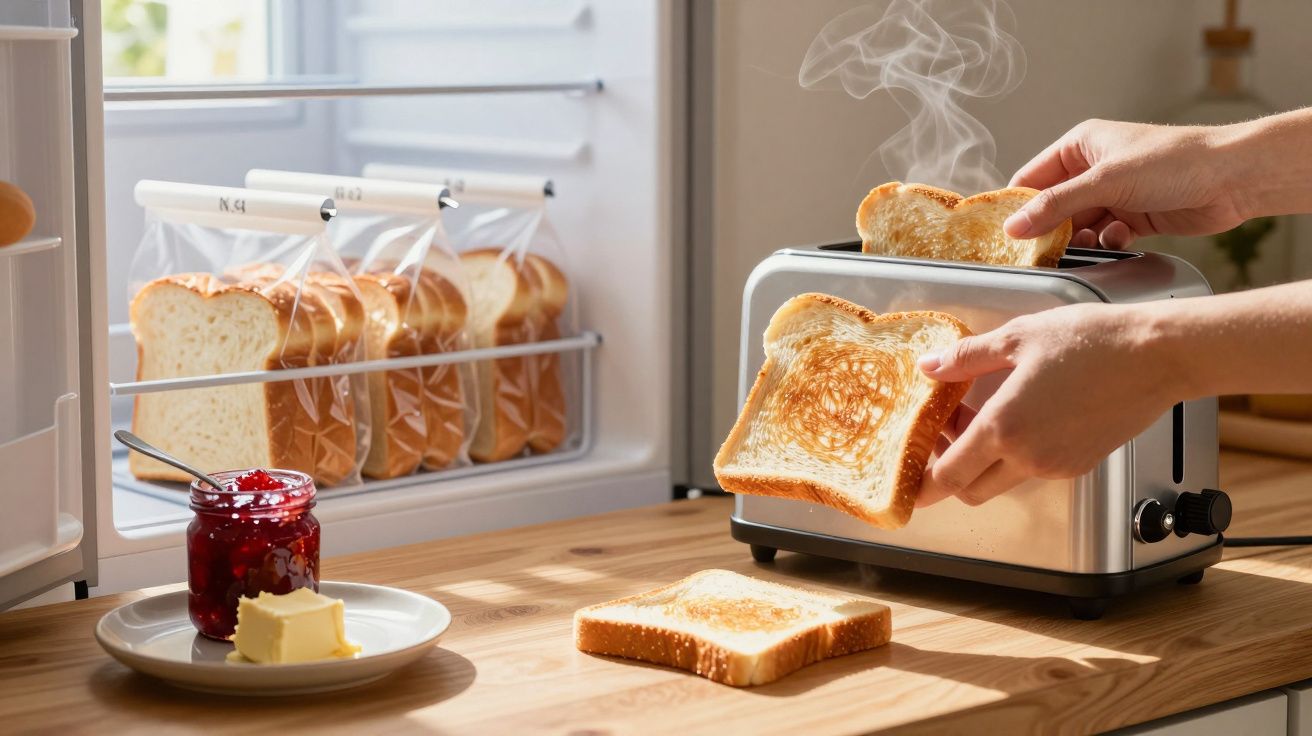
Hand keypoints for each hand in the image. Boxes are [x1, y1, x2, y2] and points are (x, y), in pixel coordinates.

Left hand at [915, 303, 1178, 506]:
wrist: (1156, 356)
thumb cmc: (1091, 341)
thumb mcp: (1018, 337)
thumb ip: (967, 358)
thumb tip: (929, 368)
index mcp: (1004, 428)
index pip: (948, 475)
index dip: (923, 481)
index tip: (909, 476)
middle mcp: (1027, 457)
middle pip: (970, 490)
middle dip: (950, 471)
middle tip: (948, 431)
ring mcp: (1055, 466)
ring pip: (1000, 482)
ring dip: (982, 461)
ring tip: (986, 413)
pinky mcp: (1079, 465)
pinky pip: (1033, 472)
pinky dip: (1015, 457)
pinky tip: (1022, 417)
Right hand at [1005, 119, 1247, 248]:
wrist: (1233, 178)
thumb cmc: (1175, 161)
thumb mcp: (1105, 181)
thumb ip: (1056, 206)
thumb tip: (1014, 226)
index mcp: (1081, 145)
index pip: (1032, 178)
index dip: (1017, 206)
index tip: (1005, 234)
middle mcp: (1094, 169)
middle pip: (1053, 207)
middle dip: (1049, 230)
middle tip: (1039, 253)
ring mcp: (1114, 194)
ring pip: (1078, 226)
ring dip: (1079, 241)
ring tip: (1086, 247)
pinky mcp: (1133, 218)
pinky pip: (1104, 237)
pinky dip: (1105, 244)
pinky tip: (1117, 241)